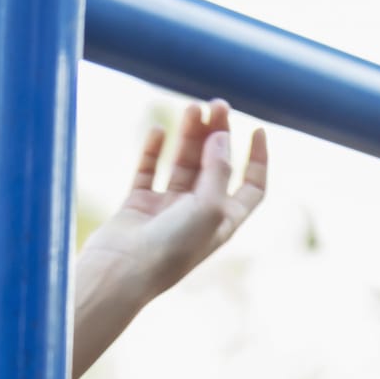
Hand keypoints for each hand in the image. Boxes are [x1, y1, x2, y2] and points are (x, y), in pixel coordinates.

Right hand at [70, 100, 267, 378]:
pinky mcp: (137, 206)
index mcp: (223, 222)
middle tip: (216, 104)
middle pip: (216, 167)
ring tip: (192, 108)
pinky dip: (154, 151)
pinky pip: (148, 172)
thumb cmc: (170, 249)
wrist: (120, 274)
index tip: (258, 129)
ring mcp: (167, 211)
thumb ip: (217, 170)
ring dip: (190, 137)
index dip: (258, 160)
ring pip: (183, 165)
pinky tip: (159, 131)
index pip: (251, 188)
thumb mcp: (207, 208)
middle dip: (219, 136)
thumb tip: (222, 135)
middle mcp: (198, 216)